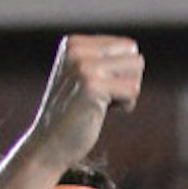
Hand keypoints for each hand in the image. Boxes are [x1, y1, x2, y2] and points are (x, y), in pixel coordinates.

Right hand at [29, 34, 144, 168]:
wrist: (50, 144)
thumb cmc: (75, 114)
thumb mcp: (86, 78)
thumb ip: (106, 62)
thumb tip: (137, 55)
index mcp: (74, 43)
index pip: (127, 46)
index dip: (123, 73)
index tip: (100, 88)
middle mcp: (77, 49)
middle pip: (134, 56)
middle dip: (128, 80)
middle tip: (104, 98)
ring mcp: (83, 66)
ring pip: (136, 70)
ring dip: (127, 93)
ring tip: (102, 104)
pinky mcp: (92, 86)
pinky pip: (133, 90)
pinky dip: (126, 105)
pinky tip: (103, 112)